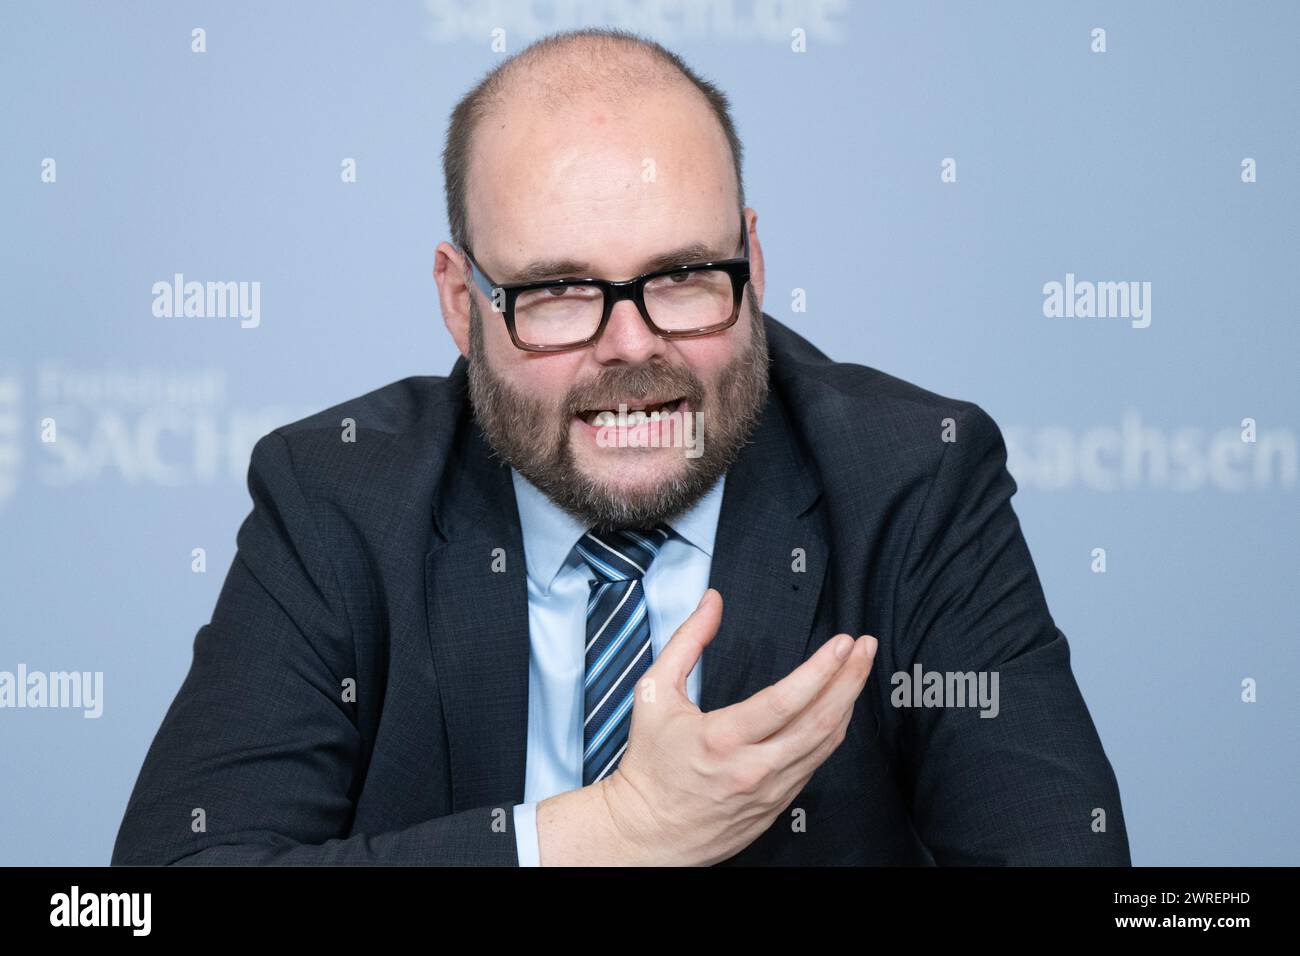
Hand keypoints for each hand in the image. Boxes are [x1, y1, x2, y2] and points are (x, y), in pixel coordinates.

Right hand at [599, 588, 876, 864]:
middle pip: (819, 721)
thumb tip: (712, 602)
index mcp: (722, 739)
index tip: (843, 643)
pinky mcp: (777, 805)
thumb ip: (687, 642)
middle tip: (866, 648)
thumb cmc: (649, 764)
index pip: (786, 700)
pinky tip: (838, 707)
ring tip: (860, 670)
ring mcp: (770, 790)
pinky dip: (832, 732)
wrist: (648, 833)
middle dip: (850, 679)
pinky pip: (816, 763)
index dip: (822, 669)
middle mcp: (753, 768)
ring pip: (825, 744)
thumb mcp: (654, 693)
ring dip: (848, 703)